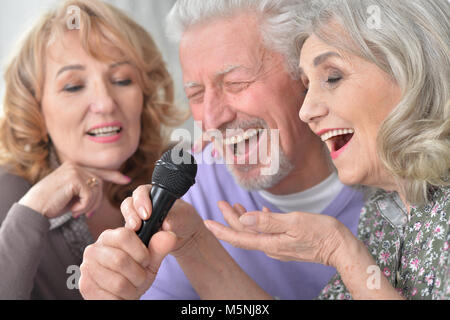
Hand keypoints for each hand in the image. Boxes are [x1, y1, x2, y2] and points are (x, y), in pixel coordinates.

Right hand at [18, 161, 130, 218]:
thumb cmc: (51, 205)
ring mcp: (75, 170)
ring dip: (89, 206)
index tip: (127, 180)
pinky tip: (72, 210)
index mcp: (74, 167)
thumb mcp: (72, 194)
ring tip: (76, 211)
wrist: (33, 210)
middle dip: (98, 201)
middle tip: (88, 213)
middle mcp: (75, 165)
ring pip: (96, 191)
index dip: (114, 176)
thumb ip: (85, 188)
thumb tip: (101, 189)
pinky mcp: (75, 178)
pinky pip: (90, 196)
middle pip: (100, 183)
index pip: (99, 170)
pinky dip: (84, 207)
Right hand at [79, 227, 176, 299]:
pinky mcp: (85, 286)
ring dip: (132, 289)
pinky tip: (122, 295)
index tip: (146, 260)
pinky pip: (110, 296)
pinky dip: (123, 299)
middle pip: (120, 260)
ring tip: (132, 287)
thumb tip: (169, 235)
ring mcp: (87, 268)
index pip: (124, 235)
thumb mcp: (151, 260)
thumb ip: (160, 247)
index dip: (141, 252)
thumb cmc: (137, 272)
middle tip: (141, 278)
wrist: (125, 293)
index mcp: (110, 236)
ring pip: (118, 282)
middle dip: (138, 274)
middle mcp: (94, 249)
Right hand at [120, 185, 206, 256]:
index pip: (141, 192)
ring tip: (135, 232)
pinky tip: (136, 245)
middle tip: (136, 225)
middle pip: (128, 205)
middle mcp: (141, 205)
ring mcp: (136, 219)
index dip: (141, 201)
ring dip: (129, 227)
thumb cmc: (184, 220)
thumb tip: (165, 224)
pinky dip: (130, 239)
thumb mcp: (183, 217)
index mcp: (153, 194)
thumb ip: (174, 219)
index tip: (147, 214)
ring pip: (126, 220)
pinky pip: (128, 235)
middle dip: (131, 214)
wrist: (184, 235)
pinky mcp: (134, 234)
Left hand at [204, 201, 352, 266]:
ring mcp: (279, 246)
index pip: (239, 237)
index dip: (221, 229)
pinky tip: (259, 211)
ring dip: (243, 218)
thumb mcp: (294, 222)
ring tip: (233, 205)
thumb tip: (244, 218)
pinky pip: (267, 231)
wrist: (341, 247)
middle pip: (244, 233)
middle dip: (230, 218)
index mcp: (270, 243)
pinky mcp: (286, 243)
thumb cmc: (321, 233)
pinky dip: (260, 220)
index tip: (206, 222)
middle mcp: (271, 247)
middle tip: (220, 202)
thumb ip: (268, 221)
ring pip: (254, 232)